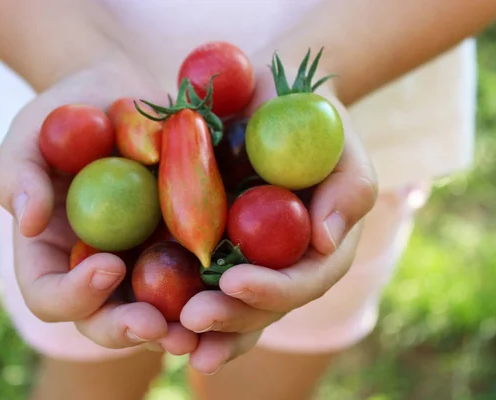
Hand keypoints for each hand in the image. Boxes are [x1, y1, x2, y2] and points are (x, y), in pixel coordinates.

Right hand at [0, 64, 198, 355]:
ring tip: (197, 331)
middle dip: (126, 329)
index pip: (49, 295)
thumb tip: (30, 222)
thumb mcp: (33, 131)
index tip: (109, 264)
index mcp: (53, 253)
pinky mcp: (183, 247)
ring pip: (153, 315)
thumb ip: (19, 172)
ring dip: (173, 329)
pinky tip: (233, 294)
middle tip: (155, 324)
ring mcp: (142, 263)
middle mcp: (96, 270)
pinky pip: (196, 282)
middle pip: (102, 322)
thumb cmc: (70, 111)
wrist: (126, 92)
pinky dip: (211, 296)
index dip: (74, 294)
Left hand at [179, 65, 377, 373]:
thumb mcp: (332, 135)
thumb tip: (326, 241)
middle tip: (192, 318)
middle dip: (229, 317)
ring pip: (227, 311)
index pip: (302, 280)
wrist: (255, 97)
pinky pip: (190, 287)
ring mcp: (244, 262)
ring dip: (200, 330)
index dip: (272, 289)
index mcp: (317, 245)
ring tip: (169, 338)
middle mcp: (281, 265)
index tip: (234, 282)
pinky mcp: (206, 252)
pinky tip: (148, 325)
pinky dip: (172, 309)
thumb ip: (347, 185)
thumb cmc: (300, 111)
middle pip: (261, 308)